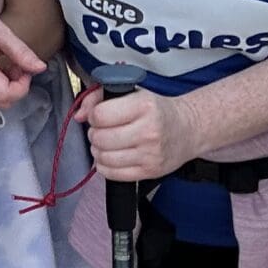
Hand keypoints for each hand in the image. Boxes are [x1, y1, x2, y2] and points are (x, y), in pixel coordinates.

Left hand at [79, 83, 200, 183]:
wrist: (188, 129)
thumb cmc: (157, 110)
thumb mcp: (132, 93)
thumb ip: (99, 97)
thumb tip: (79, 115)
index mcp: (144, 106)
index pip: (100, 115)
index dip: (94, 115)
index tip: (100, 115)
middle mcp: (148, 131)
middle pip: (100, 138)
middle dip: (95, 134)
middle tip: (103, 130)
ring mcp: (149, 154)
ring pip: (103, 157)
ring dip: (98, 150)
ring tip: (108, 143)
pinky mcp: (149, 172)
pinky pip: (112, 174)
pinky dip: (105, 165)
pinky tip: (113, 156)